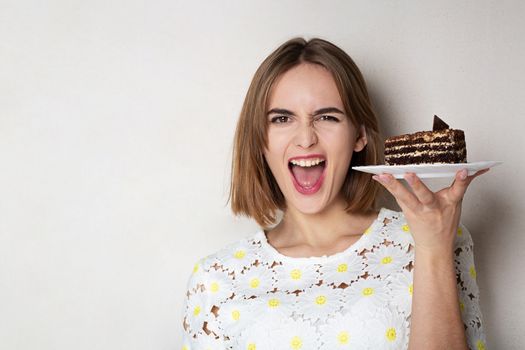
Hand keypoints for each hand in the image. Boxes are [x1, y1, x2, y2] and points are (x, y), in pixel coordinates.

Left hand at [372, 168, 489, 254]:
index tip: (463, 170)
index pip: (458, 189)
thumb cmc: (445, 221)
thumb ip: (460, 185)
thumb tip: (477, 169)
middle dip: (417, 185)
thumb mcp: (456, 204)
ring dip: (393, 186)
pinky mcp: (407, 212)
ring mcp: (418, 211)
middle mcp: (433, 208)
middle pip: (425, 195)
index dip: (461, 180)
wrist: (434, 246)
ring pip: (405, 198)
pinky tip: (377, 177)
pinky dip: (387, 187)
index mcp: (449, 203)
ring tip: (382, 175)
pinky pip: (396, 197)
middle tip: (409, 174)